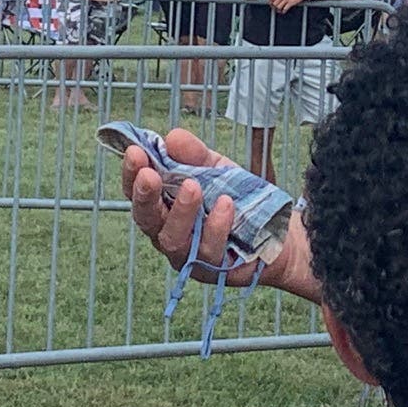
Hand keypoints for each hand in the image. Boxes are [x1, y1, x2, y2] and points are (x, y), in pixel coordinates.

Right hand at [119, 129, 318, 301]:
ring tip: (193, 186)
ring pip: (173, 239)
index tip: (134, 151)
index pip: (137, 192)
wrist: (276, 231)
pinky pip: (209, 250)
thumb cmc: (234, 198)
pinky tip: (226, 204)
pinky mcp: (212, 269)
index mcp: (163, 205)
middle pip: (146, 219)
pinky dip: (216, 226)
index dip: (131, 174)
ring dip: (181, 212)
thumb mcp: (215, 168)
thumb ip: (194, 154)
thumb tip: (172, 137)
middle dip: (144, 196)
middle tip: (149, 175)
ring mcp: (188, 254)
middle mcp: (168, 232)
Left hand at [266, 0, 313, 13]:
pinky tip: (284, 11)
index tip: (271, 4)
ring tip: (280, 10)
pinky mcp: (290, 3)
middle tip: (275, 8)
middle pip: (274, 4)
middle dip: (274, 7)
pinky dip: (283, 11)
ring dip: (279, 10)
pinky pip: (284, 9)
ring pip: (278, 7)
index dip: (270, 2)